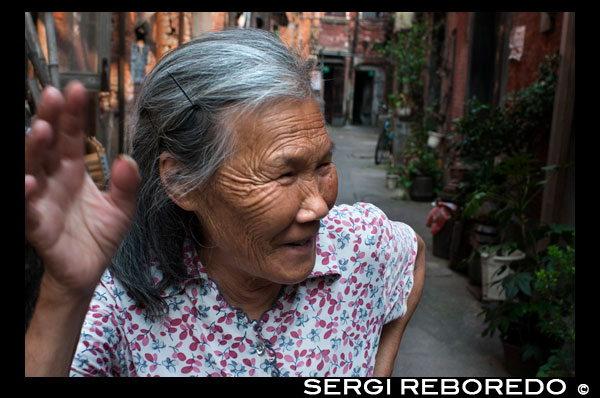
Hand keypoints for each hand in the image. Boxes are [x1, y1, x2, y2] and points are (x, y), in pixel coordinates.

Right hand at [25, 82, 140, 298]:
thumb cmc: (99, 236)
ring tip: (42, 130)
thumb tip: (128, 160)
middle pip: (48, 144)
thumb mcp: (122, 208)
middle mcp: (53, 179)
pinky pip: (26, 209)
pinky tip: (30, 181)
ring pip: (30, 168)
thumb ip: (127, 185)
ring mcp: (41, 200)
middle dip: (50, 119)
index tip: (77, 90)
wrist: (88, 270)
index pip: (71, 136)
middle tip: (54, 95)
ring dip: (33, 149)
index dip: (73, 114)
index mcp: (73, 171)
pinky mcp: (35, 225)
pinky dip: (25, 195)